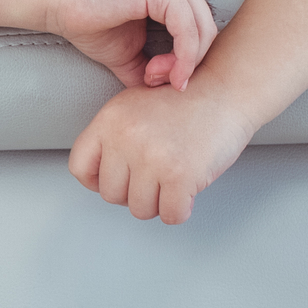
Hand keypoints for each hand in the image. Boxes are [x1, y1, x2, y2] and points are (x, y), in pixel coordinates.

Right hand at [35, 0, 217, 87]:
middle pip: (206, 29)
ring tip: (160, 79)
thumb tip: (166, 92)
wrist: (54, 1)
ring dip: (186, 63)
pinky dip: (181, 56)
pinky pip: (187, 28)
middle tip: (163, 83)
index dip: (188, 60)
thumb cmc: (84, 21)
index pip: (198, 28)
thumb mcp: (128, 52)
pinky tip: (161, 71)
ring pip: (202, 30)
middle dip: (191, 64)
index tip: (161, 81)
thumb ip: (152, 67)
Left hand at [68, 81, 256, 224]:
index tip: (114, 181)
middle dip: (132, 193)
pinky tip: (186, 194)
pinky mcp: (181, 176)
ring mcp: (153, 158)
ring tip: (170, 183)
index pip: (79, 167)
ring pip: (140, 209)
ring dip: (157, 203)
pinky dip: (180, 210)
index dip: (96, 181)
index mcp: (109, 121)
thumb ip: (112, 136)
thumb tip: (98, 176)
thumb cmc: (185, 101)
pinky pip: (170, 215)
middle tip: (153, 181)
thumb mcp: (133, 106)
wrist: (227, 92)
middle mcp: (126, 139)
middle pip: (111, 194)